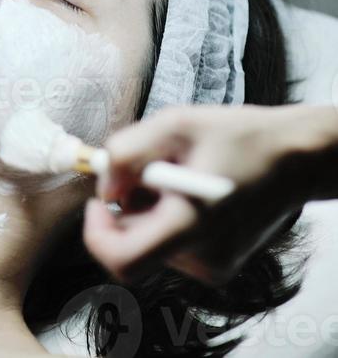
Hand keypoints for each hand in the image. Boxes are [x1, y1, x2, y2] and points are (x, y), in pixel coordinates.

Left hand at [83, 104, 337, 285]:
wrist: (293, 158)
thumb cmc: (238, 135)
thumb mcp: (175, 123)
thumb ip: (128, 151)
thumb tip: (103, 183)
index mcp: (190, 225)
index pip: (124, 260)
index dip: (97, 232)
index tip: (101, 198)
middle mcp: (202, 257)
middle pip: (133, 245)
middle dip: (126, 206)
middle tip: (148, 166)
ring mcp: (212, 265)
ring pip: (151, 241)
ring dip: (149, 208)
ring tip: (180, 171)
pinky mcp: (218, 264)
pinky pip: (172, 243)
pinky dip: (167, 216)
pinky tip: (190, 189)